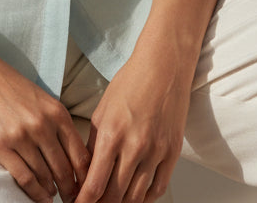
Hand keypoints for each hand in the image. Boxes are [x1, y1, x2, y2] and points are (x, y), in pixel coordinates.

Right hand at [0, 46, 90, 201]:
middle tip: (72, 200)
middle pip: (64, 169)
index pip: (80, 154)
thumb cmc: (6, 82)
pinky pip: (24, 178)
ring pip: (45, 176)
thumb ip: (54, 121)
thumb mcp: (39, 97)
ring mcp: (21, 136)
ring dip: (51, 191)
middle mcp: (42, 125)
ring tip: (53, 197)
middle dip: (70, 189)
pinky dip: (34, 192)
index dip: (85, 176)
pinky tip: (39, 197)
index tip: (85, 187)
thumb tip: (67, 153)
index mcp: (56, 111)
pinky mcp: (0, 145)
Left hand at [74, 35, 191, 202]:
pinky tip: (134, 197)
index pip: (94, 185)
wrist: (163, 67)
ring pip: (136, 197)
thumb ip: (94, 144)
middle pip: (114, 197)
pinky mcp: (173, 153)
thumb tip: (86, 173)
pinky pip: (158, 189)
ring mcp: (156, 152)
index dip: (83, 202)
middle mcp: (134, 147)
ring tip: (111, 202)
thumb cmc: (130, 83)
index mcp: (111, 134)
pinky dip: (144, 199)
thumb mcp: (102, 111)